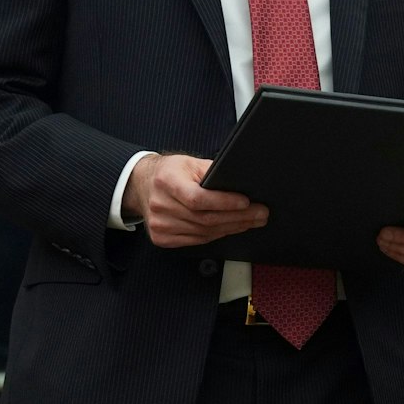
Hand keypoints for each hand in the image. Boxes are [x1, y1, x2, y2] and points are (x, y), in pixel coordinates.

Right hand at [124, 153, 267, 247]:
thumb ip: (212, 172)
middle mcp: (160, 205)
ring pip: (204, 232)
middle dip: (239, 217)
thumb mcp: (190, 163)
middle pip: (205, 218)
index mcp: (167, 182)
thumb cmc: (170, 172)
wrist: (143, 185)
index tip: (246, 202)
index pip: (198, 198)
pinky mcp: (161, 238)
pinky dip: (217, 235)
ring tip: (252, 221)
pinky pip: (196, 240)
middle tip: (260, 214)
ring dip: (232, 228)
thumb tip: (241, 182)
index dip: (224, 202)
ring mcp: (159, 224)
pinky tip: (231, 228)